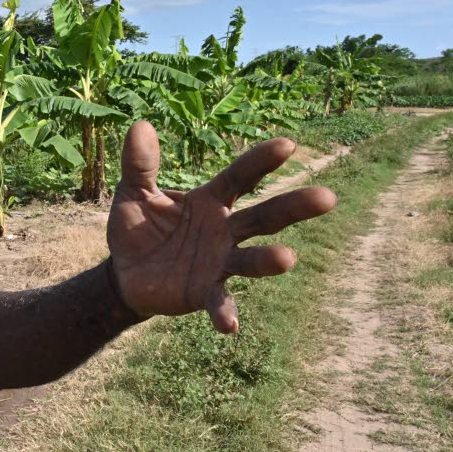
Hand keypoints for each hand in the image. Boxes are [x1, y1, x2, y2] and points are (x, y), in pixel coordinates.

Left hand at [107, 121, 336, 332]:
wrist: (125, 273)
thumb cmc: (138, 228)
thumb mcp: (133, 193)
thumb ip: (139, 164)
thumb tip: (140, 125)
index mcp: (211, 200)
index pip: (241, 177)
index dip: (262, 161)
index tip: (288, 145)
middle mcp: (225, 230)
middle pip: (264, 216)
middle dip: (294, 207)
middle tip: (327, 197)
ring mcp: (220, 262)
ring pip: (251, 259)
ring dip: (268, 261)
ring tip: (288, 258)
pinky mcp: (205, 291)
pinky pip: (219, 301)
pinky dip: (225, 312)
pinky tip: (230, 325)